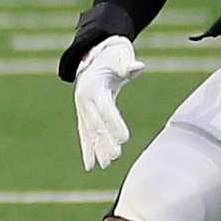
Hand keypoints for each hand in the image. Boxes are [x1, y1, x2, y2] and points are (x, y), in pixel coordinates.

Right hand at [74, 36, 144, 170]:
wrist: (94, 55)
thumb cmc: (112, 57)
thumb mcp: (120, 57)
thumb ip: (127, 65)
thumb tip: (138, 66)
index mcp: (94, 85)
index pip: (105, 107)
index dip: (113, 122)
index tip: (124, 139)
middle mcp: (84, 98)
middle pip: (95, 123)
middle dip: (105, 140)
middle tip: (116, 155)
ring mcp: (81, 108)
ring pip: (89, 131)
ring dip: (97, 149)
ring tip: (106, 165)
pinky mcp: (83, 114)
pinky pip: (84, 133)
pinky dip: (88, 149)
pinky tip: (90, 165)